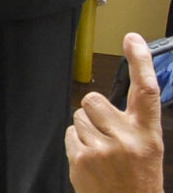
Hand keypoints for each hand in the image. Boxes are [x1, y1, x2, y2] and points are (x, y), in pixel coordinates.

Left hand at [66, 32, 164, 192]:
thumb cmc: (138, 180)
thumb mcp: (148, 149)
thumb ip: (133, 123)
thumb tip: (111, 100)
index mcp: (148, 134)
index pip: (147, 91)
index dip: (140, 62)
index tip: (133, 39)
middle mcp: (127, 138)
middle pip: (94, 100)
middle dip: (95, 113)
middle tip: (107, 135)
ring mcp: (102, 148)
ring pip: (79, 116)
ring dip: (86, 131)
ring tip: (101, 153)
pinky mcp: (81, 158)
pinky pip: (70, 134)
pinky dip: (77, 145)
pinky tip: (92, 162)